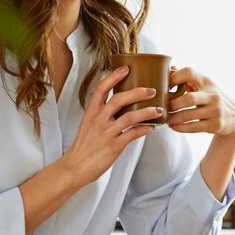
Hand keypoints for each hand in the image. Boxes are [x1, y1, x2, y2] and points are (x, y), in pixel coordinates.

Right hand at [62, 66, 163, 185]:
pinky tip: (152, 128)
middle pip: (118, 99)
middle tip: (152, 90)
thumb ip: (103, 113)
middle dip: (137, 92)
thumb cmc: (85, 145)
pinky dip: (144, 129)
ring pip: (129, 117)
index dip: (114, 77)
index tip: (126, 68)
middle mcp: (98, 119)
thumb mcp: (89, 124)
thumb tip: (123, 105)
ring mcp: (106, 133)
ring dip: (147, 112)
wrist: (76, 166)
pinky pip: (133, 134)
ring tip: (159, 110)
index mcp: (92, 111)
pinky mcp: (114, 146)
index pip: (101, 88)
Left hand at [166, 67, 234, 142]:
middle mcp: (213, 95)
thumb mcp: (205, 86)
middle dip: (172, 104)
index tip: (164, 86)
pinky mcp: (215, 125)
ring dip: (173, 118)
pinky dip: (180, 127)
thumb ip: (188, 78)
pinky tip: (173, 126)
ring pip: (188, 115)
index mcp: (207, 82)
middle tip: (162, 107)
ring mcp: (215, 111)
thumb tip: (171, 68)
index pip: (189, 73)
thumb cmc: (212, 99)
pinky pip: (193, 127)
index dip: (174, 77)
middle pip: (188, 98)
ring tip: (165, 118)